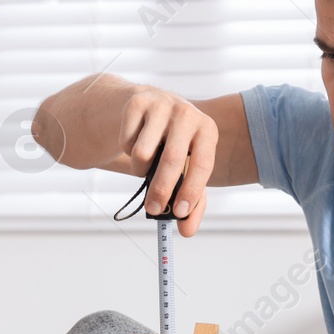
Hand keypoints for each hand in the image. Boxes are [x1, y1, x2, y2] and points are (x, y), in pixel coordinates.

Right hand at [119, 87, 217, 236]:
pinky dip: (127, 151)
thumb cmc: (173, 145)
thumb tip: (187, 231)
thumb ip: (192, 203)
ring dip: (140, 168)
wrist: (149, 107)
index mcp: (207, 130)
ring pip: (142, 153)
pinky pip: (126, 142)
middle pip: (172, 159)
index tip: (181, 213)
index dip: (192, 190)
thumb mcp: (187, 169)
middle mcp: (188, 113)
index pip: (203, 164)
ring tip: (145, 164)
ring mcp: (162, 104)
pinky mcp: (137, 101)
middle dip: (161, 190)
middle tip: (153, 209)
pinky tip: (136, 141)